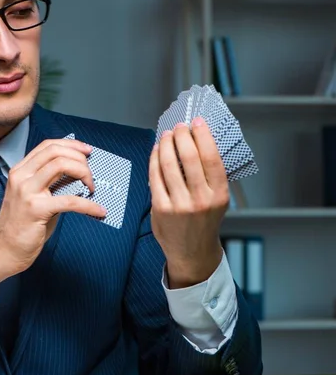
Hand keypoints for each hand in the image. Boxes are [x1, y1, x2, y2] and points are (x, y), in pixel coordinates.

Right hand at [0, 139, 106, 289]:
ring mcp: (27, 191)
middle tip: (91, 173)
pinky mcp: (36, 209)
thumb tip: (79, 175)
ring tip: (92, 188)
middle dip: (79, 158)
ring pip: (61, 165)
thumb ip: (51, 183)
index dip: (71, 145)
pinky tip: (99, 211)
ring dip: (84, 173)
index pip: (47, 146)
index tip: (86, 151)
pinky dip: (89, 205)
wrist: (4, 251)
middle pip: (55, 152)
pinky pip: (70, 201)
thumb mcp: (34, 197)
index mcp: (20, 171)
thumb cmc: (22, 226)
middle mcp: (21, 177)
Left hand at [148, 117, 228, 288]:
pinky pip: (155, 177)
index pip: (211, 158)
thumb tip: (196, 141)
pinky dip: (154, 159)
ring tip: (166, 135)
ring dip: (166, 144)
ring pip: (169, 165)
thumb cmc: (204, 221)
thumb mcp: (217, 199)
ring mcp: (179, 205)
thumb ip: (208, 175)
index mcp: (219, 195)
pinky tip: (156, 151)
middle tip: (179, 126)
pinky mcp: (161, 209)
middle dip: (182, 135)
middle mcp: (201, 200)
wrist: (192, 252)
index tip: (197, 122)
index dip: (203, 135)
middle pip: (189, 157)